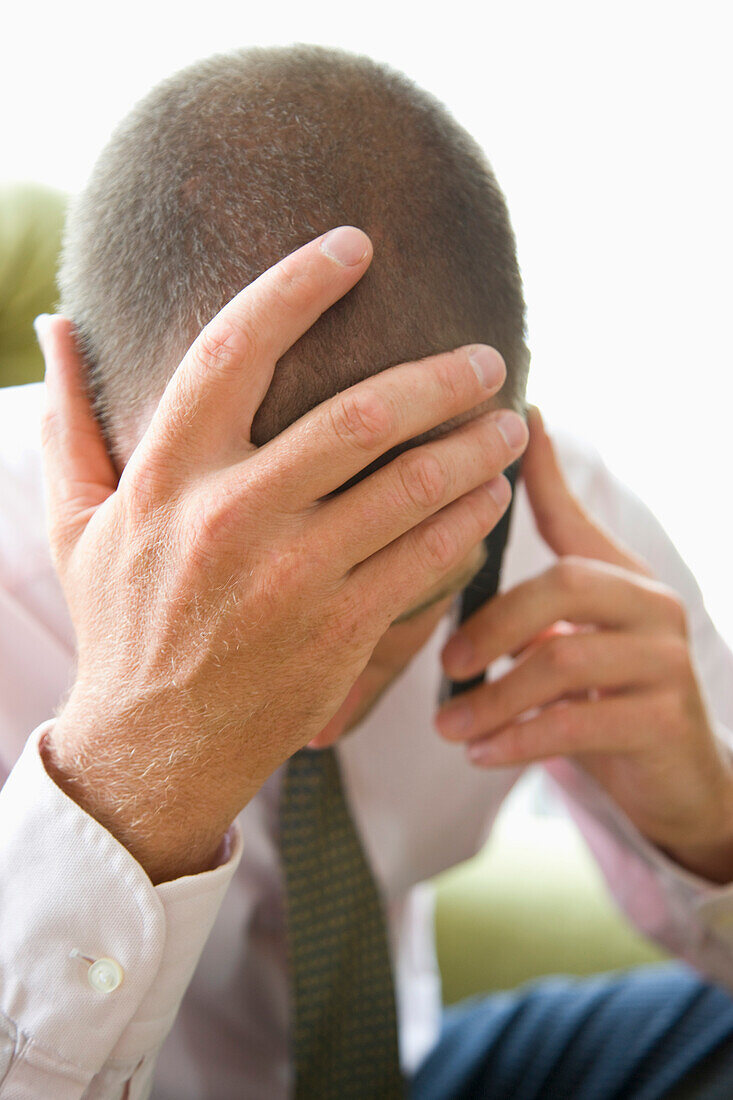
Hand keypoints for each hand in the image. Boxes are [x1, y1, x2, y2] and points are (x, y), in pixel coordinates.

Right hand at [37, 225, 527, 882]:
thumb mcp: (77, 522)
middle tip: (488, 359)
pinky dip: (469, 519)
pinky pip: (425, 558)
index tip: (354, 246)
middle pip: (360, 415)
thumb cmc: (121, 624)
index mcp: (167, 476)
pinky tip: (491, 497)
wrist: (152, 747)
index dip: (298, 285)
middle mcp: (231, 517)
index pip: (234, 350)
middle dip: (441, 377)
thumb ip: (69, 422)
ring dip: (474, 447)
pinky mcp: (340, 631)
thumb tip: (53, 327)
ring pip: (411, 486)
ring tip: (510, 424)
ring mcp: (292, 578)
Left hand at [436, 406, 732, 882]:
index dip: (540, 470)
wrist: (677, 780)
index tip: (513, 418)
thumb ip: (535, 598)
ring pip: (562, 660)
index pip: (570, 515)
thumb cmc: (606, 700)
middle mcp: (651, 605)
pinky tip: (481, 755)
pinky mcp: (665, 721)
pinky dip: (518, 740)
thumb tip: (471, 537)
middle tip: (446, 664)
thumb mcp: (573, 639)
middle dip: (490, 623)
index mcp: (620, 577)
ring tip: (447, 729)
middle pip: (561, 584)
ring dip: (492, 698)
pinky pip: (577, 724)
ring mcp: (665, 661)